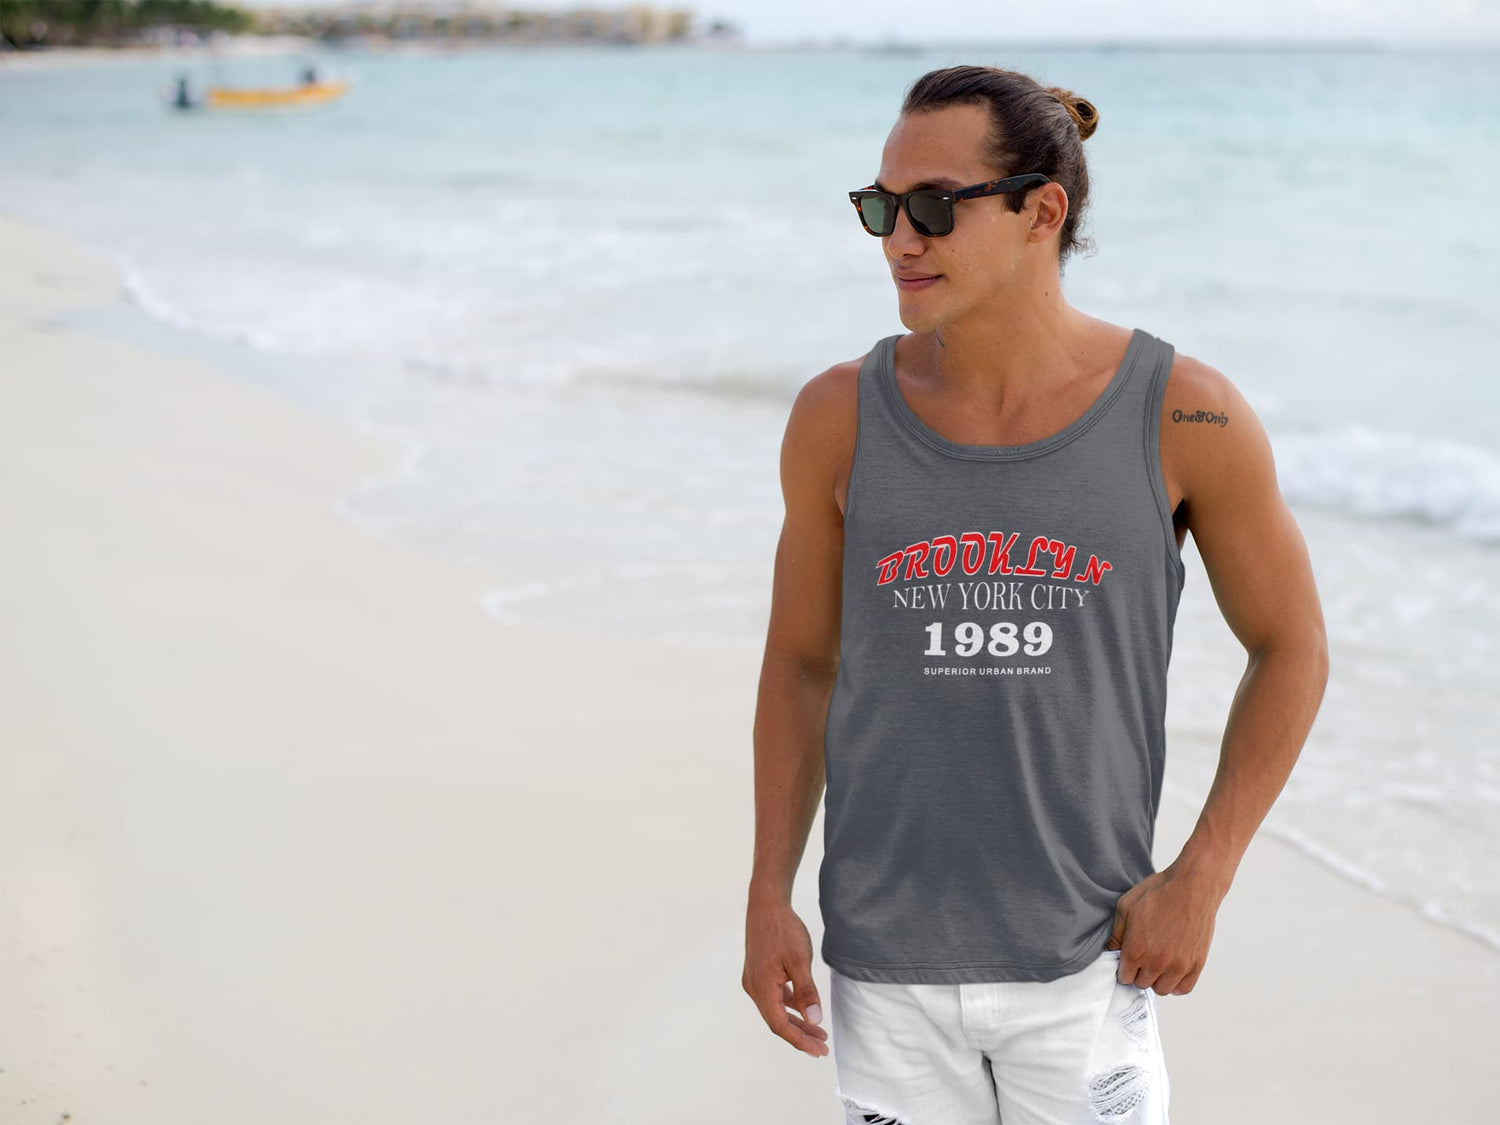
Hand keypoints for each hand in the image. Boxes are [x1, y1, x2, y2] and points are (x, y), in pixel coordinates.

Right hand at [742, 896, 828, 1056]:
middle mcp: (754, 988)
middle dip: (800, 1035)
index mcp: (761, 988)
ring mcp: (755, 980)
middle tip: (822, 1047)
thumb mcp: (799, 960)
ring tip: (818, 1033)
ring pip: (776, 1010)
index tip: (818, 1050)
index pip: (780, 1025)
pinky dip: (790, 1007)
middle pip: (777, 1021)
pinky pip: (775, 997)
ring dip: (796, 1022)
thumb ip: (807, 991)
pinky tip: (805, 1011)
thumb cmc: (783, 929)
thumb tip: (815, 1020)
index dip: (799, 1040)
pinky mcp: (759, 973)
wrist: (766, 903)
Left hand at [1105, 863, 1219, 995]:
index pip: (1124, 977)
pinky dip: (1176, 983)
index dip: (1125, 968)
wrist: (1192, 886)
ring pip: (1162, 989)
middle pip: (1142, 984)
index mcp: (1136, 950)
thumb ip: (1116, 933)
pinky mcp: (1197, 964)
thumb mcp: (1126, 906)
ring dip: (1157, 979)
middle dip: (1139, 973)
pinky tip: (1172, 970)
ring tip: (1158, 963)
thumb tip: (1111, 951)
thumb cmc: (1158, 892)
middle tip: (1144, 958)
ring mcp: (1179, 965)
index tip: (1129, 959)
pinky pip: (1184, 988)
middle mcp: (1157, 962)